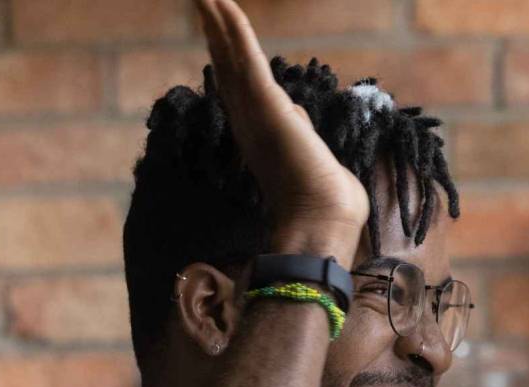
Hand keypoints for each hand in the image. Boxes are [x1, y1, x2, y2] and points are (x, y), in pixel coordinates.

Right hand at [194, 0, 369, 255]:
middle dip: (215, 31)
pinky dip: (233, 28)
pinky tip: (220, 3)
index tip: (217, 33)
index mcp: (261, 131)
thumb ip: (300, 133)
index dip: (227, 56)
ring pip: (230, 55)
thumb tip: (298, 119)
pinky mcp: (266, 103)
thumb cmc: (326, 202)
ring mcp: (255, 110)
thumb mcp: (313, 157)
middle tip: (202, 3)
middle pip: (227, 64)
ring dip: (217, 21)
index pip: (240, 84)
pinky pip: (246, 56)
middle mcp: (250, 118)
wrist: (322, 222)